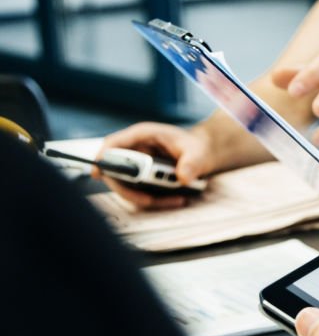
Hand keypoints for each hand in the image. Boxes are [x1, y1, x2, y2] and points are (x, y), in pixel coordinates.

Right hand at [94, 122, 214, 208]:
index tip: (98, 173)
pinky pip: (140, 193)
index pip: (114, 144)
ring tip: (175, 200)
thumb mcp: (198, 153)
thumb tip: (183, 178)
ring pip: (127, 186)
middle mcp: (135, 150)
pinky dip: (155, 200)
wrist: (204, 154)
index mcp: (143, 135)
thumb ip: (192, 164)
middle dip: (128, 188)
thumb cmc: (197, 147)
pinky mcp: (142, 179)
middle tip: (148, 200)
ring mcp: (137, 166)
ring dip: (145, 198)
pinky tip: (175, 200)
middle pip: (115, 170)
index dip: (102, 158)